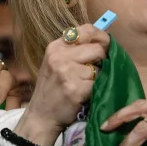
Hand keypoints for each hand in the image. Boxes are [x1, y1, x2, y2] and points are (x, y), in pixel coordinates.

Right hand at [13, 26, 110, 145]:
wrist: (41, 116)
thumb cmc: (53, 88)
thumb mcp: (57, 62)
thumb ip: (76, 50)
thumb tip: (105, 40)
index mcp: (56, 46)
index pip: (86, 30)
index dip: (101, 37)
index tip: (104, 47)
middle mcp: (59, 56)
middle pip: (98, 49)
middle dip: (102, 61)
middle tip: (94, 72)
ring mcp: (66, 72)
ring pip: (101, 68)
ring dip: (98, 78)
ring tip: (85, 85)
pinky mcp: (75, 89)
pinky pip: (98, 84)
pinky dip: (96, 90)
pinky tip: (84, 95)